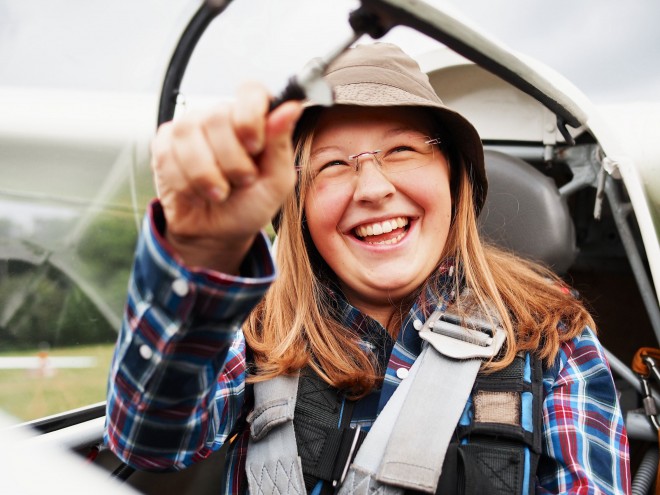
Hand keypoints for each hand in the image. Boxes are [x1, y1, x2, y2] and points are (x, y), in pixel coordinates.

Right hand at [150, 82, 302, 272]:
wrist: (217, 233)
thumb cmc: (250, 205)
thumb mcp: (276, 182)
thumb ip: (281, 145)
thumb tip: (291, 107)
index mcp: (253, 120)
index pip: (250, 92)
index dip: (250, 115)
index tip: (254, 146)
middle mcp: (221, 117)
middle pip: (217, 116)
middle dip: (231, 160)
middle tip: (241, 181)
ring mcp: (190, 127)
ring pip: (188, 135)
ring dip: (206, 176)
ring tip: (219, 192)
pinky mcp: (164, 144)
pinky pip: (166, 154)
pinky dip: (185, 184)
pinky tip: (196, 193)